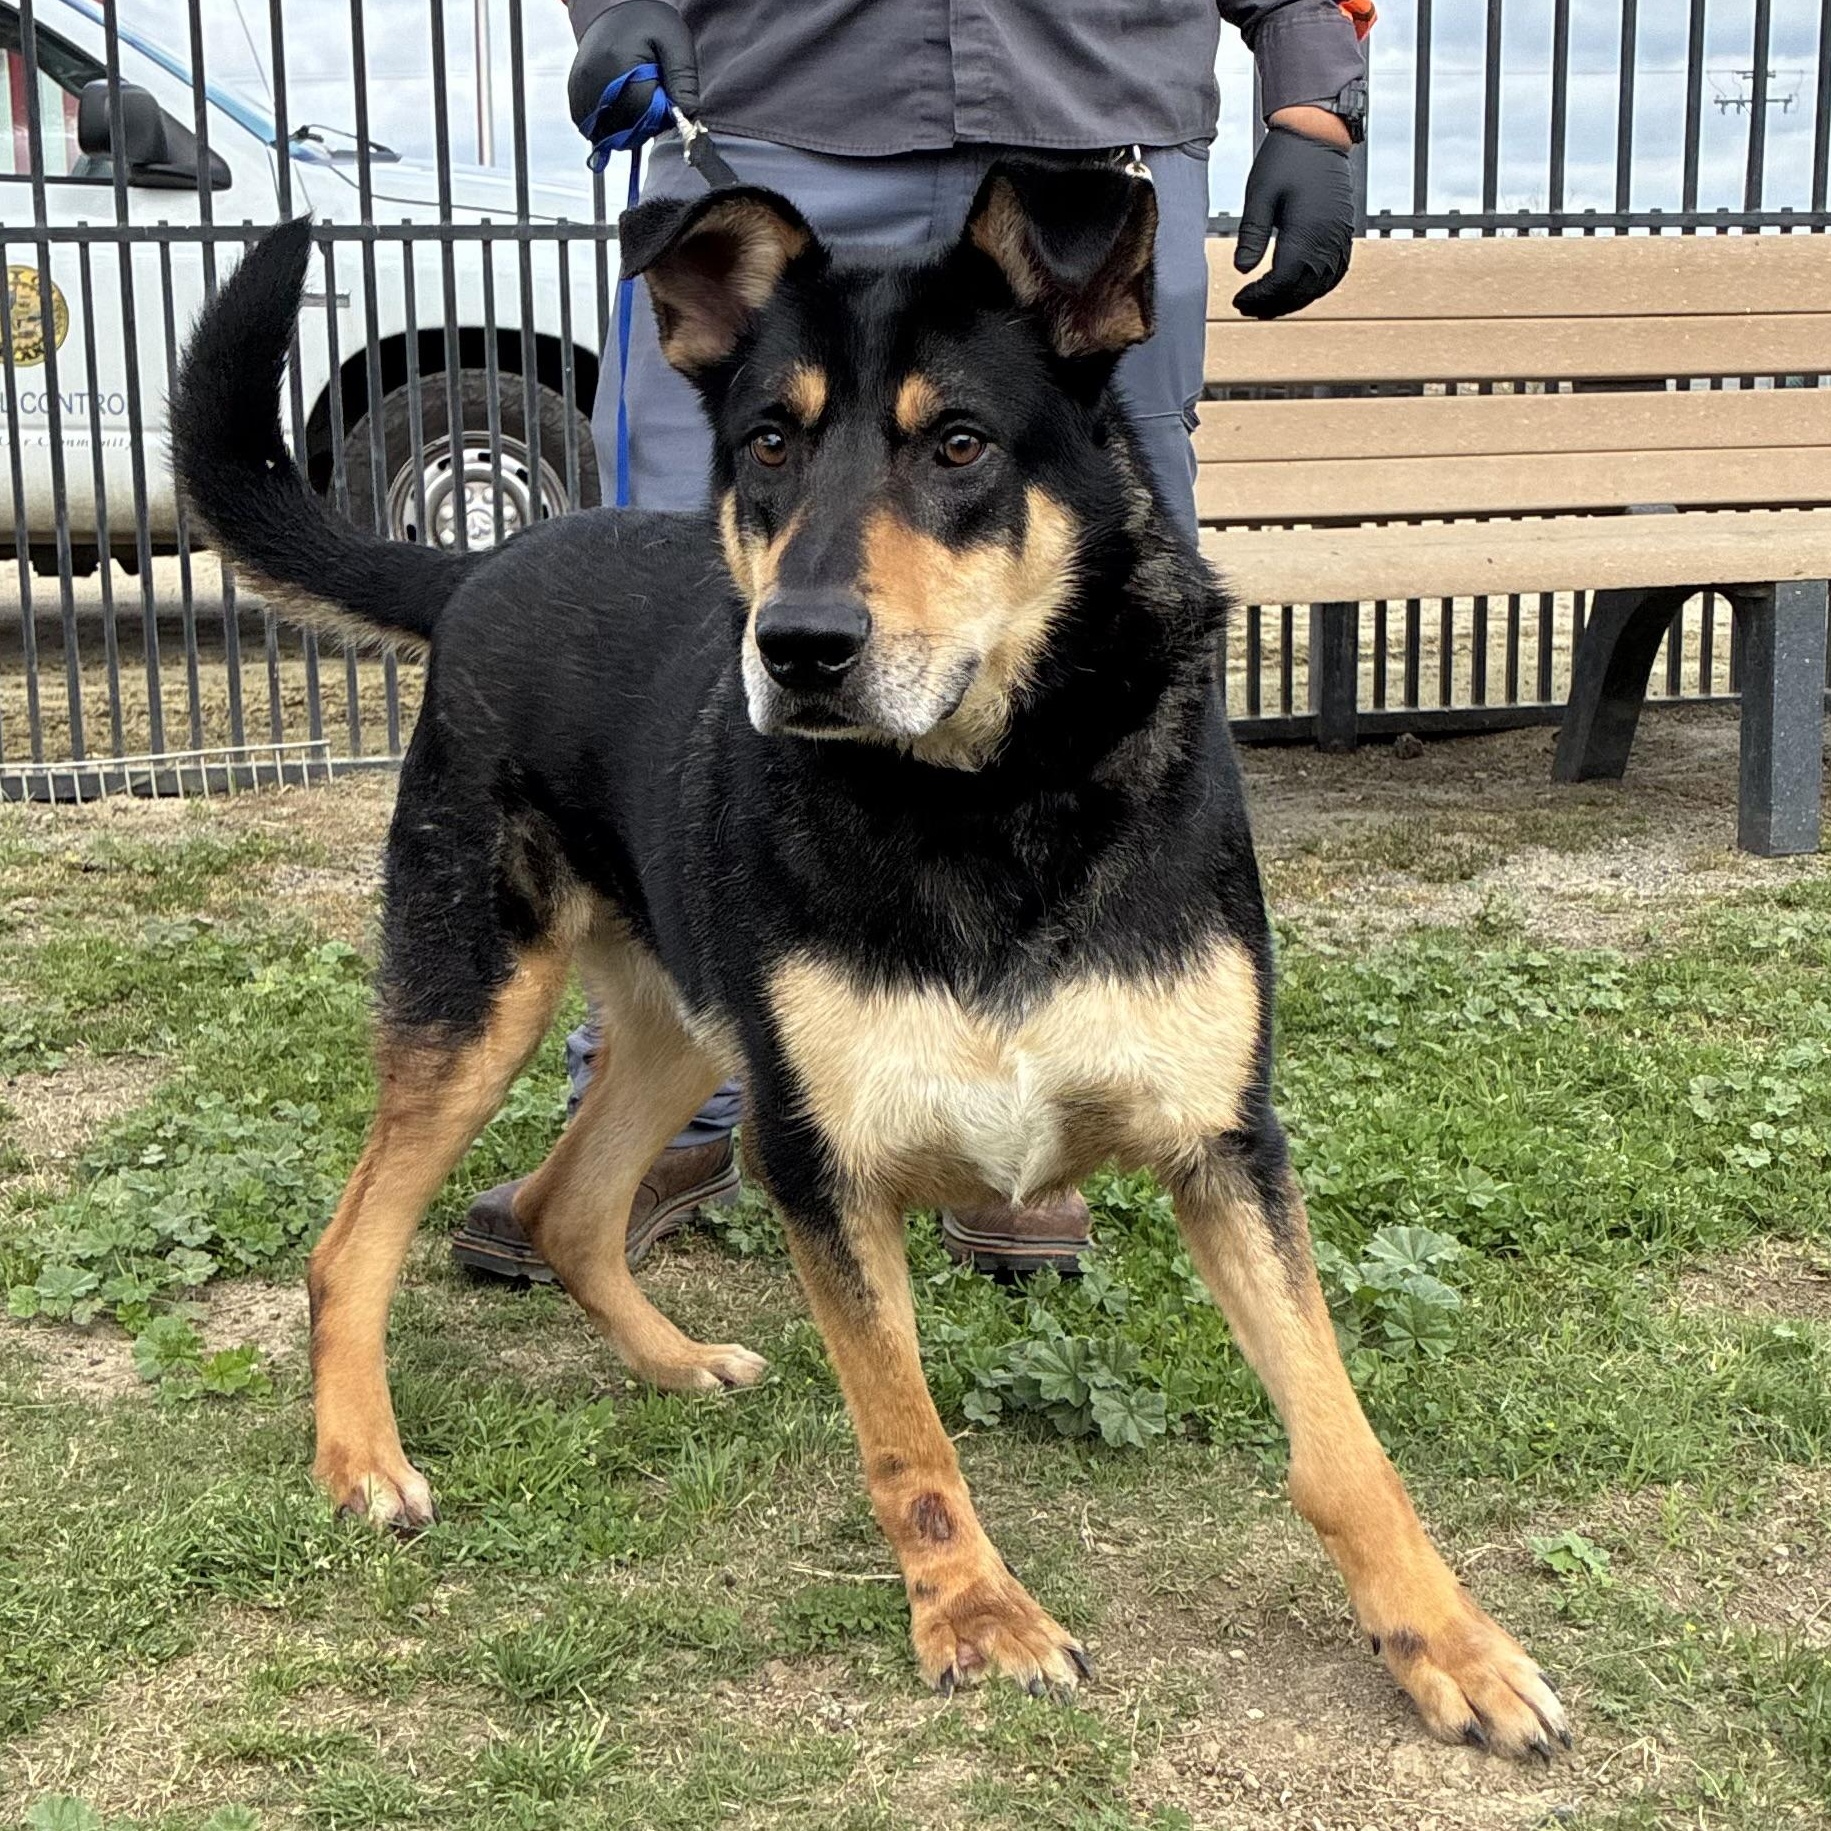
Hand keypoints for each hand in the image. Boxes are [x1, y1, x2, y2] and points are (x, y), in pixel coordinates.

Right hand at [568, 0, 698, 137]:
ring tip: (634, 95)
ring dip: (626, 126)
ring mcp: (581, 90)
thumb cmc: (645, 21)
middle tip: (650, 92)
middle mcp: (595, 82)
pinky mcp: (574, 93)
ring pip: (608, 133)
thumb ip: (683, 79)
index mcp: (621, 68)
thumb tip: (688, 115)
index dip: (662, 114)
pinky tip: (618, 103)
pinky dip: (608, 123)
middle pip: (627, 130)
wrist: (611, 4)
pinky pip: (590, 126)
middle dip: (645, 122)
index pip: (648, 119)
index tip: (664, 93)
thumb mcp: (675, 42)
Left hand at [1231, 122, 1354, 319]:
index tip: (1239, 300)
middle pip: (1300, 290)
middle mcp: (1328, 239)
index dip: (1259, 296)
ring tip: (1267, 305)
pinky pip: (1334, 273)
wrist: (1318, 132)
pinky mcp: (1344, 232)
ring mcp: (1340, 237)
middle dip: (1272, 304)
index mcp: (1306, 231)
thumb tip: (1241, 270)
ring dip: (1293, 301)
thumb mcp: (1259, 195)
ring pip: (1318, 286)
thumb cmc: (1285, 159)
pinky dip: (1315, 288)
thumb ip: (1251, 235)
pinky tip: (1296, 291)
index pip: (1281, 281)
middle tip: (1247, 308)